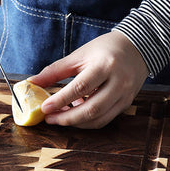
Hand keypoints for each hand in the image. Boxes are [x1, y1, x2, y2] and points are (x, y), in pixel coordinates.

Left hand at [29, 31, 148, 128]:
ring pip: (98, 119)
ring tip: (60, 117)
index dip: (60, 100)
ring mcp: (124, 95)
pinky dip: (87, 121)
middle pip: (91, 109)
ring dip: (76, 122)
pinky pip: (104, 119)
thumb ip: (55, 71)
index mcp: (105, 65)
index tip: (44, 108)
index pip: (80, 87)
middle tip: (50, 119)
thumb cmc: (104, 49)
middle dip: (67, 118)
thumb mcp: (78, 55)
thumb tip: (32, 82)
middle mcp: (118, 82)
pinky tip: (75, 114)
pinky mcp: (126, 104)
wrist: (137, 47)